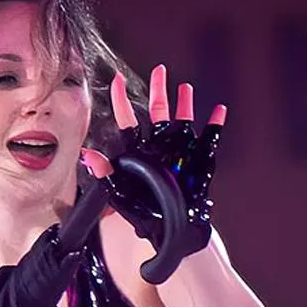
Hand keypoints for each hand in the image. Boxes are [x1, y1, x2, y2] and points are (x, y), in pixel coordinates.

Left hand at [82, 64, 226, 255]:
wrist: (173, 236)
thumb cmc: (147, 219)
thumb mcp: (122, 197)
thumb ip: (106, 175)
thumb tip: (88, 156)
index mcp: (138, 154)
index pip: (128, 122)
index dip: (121, 101)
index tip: (116, 79)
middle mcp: (159, 149)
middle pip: (157, 113)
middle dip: (158, 90)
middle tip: (159, 70)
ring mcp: (180, 154)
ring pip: (182, 121)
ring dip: (184, 104)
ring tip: (184, 87)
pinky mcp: (199, 162)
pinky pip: (209, 139)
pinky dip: (215, 125)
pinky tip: (218, 111)